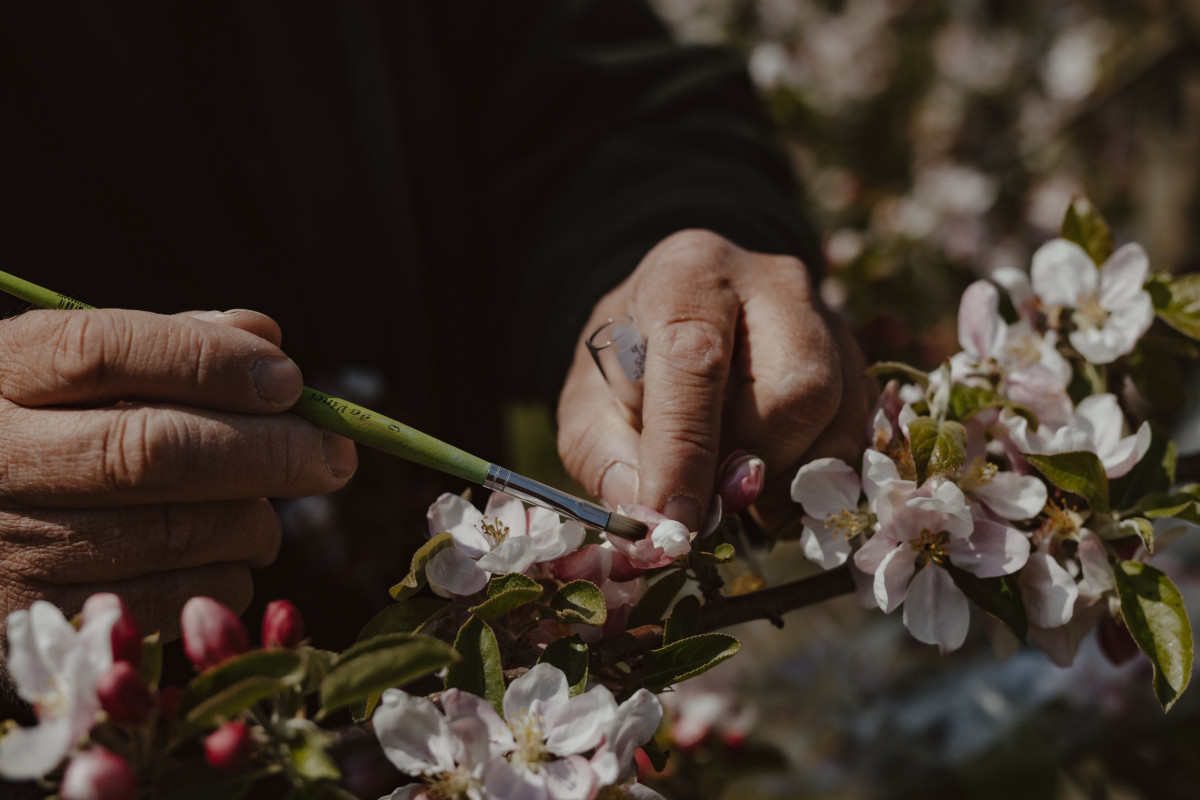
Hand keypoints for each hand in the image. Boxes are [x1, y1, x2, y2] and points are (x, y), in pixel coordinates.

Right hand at [0, 308, 356, 652]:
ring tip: (267, 510)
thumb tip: (265, 339)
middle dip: (268, 451)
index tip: (289, 380)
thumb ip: (171, 345)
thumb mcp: (84, 374)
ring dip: (255, 522)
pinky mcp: (40, 620)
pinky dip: (229, 577)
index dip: (211, 362)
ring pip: (177, 532)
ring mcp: (10, 546)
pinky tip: (227, 557)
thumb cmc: (53, 435)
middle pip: (152, 450)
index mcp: (1, 373)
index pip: (104, 349)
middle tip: (335, 455)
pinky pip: (174, 600)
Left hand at [558, 229, 872, 533]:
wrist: (677, 318)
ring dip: (785, 481)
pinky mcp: (857, 358)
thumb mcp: (589, 404)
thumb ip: (609, 460)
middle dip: (751, 465)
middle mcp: (773, 282)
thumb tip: (651, 528)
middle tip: (712, 502)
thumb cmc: (627, 363)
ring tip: (735, 490)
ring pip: (838, 420)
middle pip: (795, 388)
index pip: (697, 360)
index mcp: (688, 275)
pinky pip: (857, 436)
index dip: (686, 454)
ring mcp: (828, 317)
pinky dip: (811, 479)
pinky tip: (769, 478)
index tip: (673, 524)